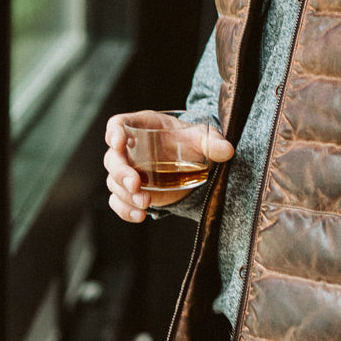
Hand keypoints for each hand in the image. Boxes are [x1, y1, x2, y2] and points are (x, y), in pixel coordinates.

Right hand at [103, 110, 233, 222]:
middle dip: (121, 172)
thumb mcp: (204, 138)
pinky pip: (119, 201)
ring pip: (114, 182)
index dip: (114, 132)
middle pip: (113, 158)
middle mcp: (130, 149)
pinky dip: (125, 210)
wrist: (193, 162)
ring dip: (125, 194)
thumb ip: (213, 142)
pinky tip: (139, 216)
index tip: (119, 142)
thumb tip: (227, 151)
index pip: (117, 125)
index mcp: (142, 126)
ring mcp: (129, 171)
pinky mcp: (132, 191)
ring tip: (145, 202)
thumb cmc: (192, 142)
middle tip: (135, 184)